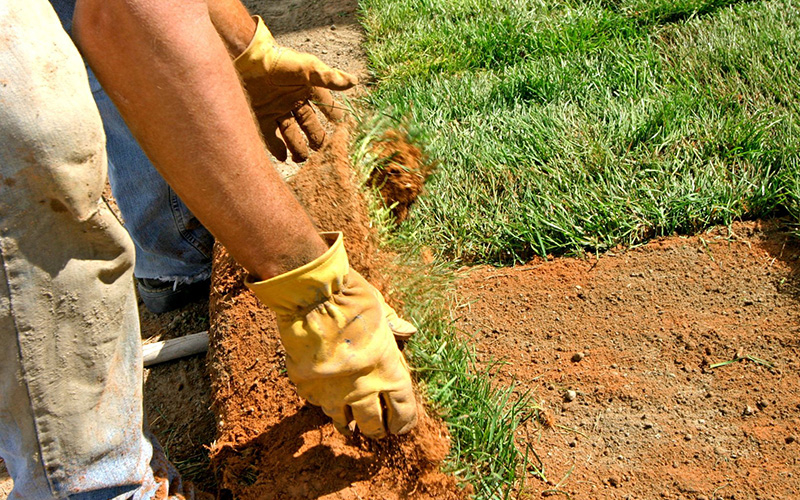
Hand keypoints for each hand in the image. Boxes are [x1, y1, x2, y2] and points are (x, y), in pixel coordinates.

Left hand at [234, 17, 357, 161]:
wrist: (247, 59)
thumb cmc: (279, 61)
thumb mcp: (307, 68)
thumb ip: (328, 78)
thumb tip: (353, 82)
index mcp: (306, 89)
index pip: (325, 105)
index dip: (334, 115)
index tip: (343, 127)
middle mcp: (293, 101)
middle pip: (309, 124)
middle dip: (317, 137)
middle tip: (323, 150)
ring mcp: (276, 110)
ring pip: (291, 134)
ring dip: (298, 147)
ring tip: (302, 159)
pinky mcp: (261, 116)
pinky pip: (271, 137)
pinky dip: (277, 148)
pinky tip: (284, 158)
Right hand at [246, 232, 417, 437]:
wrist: (312, 298)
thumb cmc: (352, 299)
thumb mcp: (381, 309)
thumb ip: (394, 325)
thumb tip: (409, 330)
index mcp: (388, 371)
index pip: (403, 411)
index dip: (403, 422)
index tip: (401, 426)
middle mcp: (363, 389)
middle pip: (373, 425)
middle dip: (376, 429)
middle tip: (376, 428)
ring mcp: (333, 392)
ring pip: (341, 421)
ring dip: (347, 423)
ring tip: (348, 425)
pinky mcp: (307, 387)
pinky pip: (316, 402)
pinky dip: (321, 401)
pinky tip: (323, 396)